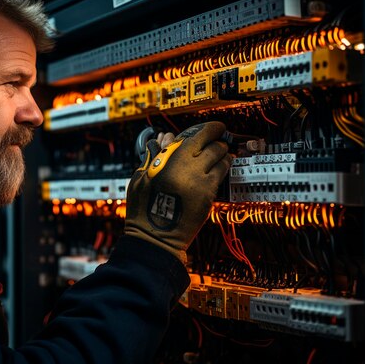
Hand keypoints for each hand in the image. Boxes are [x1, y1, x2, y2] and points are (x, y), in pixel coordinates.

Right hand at [124, 121, 232, 262]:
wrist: (155, 237)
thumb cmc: (143, 208)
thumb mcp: (140, 178)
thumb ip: (154, 156)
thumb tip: (165, 138)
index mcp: (169, 161)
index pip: (197, 136)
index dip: (210, 128)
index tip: (215, 126)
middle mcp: (188, 169)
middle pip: (213, 146)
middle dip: (218, 140)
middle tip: (218, 139)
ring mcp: (201, 183)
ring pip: (221, 160)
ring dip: (223, 153)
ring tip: (223, 152)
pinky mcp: (208, 196)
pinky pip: (221, 176)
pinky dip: (223, 168)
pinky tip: (221, 167)